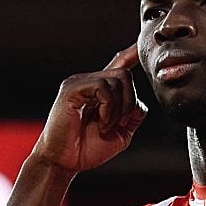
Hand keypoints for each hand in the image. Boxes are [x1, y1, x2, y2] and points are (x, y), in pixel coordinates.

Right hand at [33, 47, 145, 173]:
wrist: (64, 161)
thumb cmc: (87, 149)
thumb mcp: (120, 134)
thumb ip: (132, 117)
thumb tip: (140, 104)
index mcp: (100, 91)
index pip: (118, 64)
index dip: (131, 53)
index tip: (141, 44)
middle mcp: (90, 82)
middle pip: (125, 74)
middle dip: (130, 101)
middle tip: (119, 124)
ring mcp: (80, 83)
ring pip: (117, 79)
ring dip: (119, 108)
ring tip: (106, 126)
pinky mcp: (72, 89)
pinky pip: (102, 87)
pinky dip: (109, 108)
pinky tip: (101, 123)